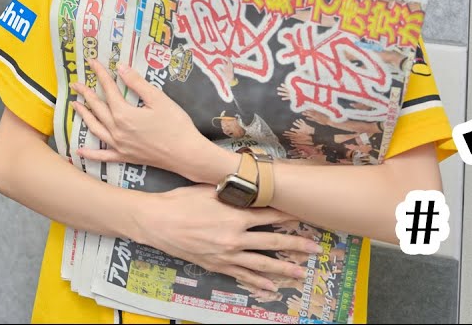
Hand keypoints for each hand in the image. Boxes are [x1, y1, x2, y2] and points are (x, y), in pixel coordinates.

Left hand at [71, 59, 208, 173]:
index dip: (100, 75)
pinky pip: (103, 156)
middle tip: (76, 84)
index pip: (108, 89)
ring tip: (75, 105)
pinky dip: (91, 153)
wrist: (186, 154)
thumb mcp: (158, 99)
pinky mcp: (125, 157)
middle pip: (98, 108)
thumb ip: (137, 83)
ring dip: (84, 115)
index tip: (92, 62)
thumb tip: (121, 68)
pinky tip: (80, 150)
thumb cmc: (175, 124)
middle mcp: (116, 130)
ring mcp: (119, 145)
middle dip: (86, 93)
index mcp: (124, 114)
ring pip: (95, 128)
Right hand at [135, 184, 320, 295]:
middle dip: (296, 244)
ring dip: (284, 268)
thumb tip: (246, 185)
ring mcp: (227, 254)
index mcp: (235, 215)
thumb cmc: (180, 201)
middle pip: (273, 241)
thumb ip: (230, 191)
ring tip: (301, 272)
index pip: (269, 214)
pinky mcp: (217, 265)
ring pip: (262, 263)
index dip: (289, 214)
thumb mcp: (207, 189)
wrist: (157, 222)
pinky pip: (242, 275)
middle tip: (314, 249)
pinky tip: (271, 287)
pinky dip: (258, 282)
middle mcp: (235, 236)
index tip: (304, 215)